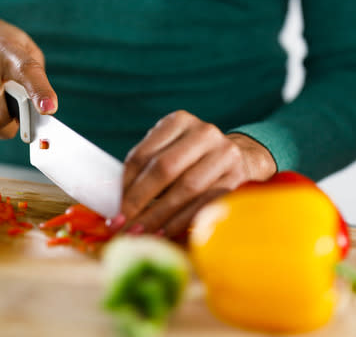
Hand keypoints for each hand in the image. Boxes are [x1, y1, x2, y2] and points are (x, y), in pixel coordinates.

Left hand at [113, 110, 276, 238]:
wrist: (242, 159)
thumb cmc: (193, 159)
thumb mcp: (170, 151)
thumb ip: (146, 168)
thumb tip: (115, 200)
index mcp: (179, 121)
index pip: (144, 154)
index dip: (125, 184)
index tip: (113, 208)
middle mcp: (204, 133)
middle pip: (164, 169)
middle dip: (139, 201)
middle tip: (121, 224)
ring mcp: (224, 154)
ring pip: (186, 189)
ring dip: (158, 215)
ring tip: (140, 233)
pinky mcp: (237, 178)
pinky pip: (204, 203)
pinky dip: (182, 221)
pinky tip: (165, 232)